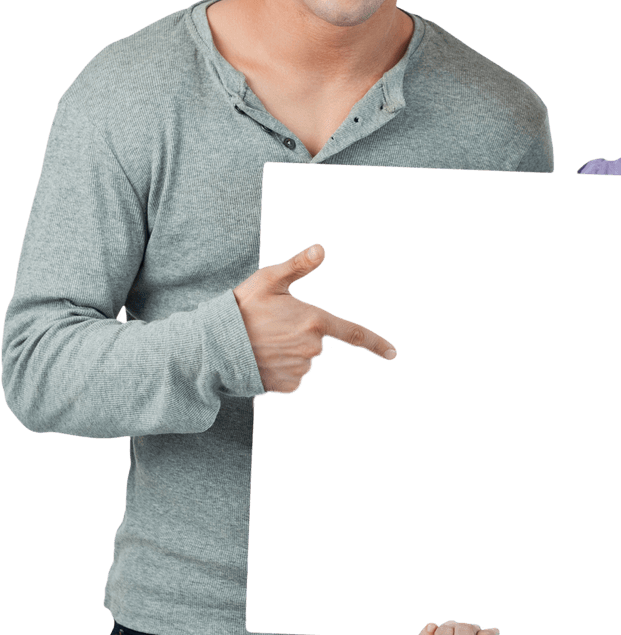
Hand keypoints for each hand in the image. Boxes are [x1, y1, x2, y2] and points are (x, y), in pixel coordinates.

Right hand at [233, 244, 395, 394]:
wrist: (213, 345)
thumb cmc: (242, 307)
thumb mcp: (269, 280)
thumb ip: (298, 266)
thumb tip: (321, 248)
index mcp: (314, 320)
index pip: (354, 333)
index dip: (376, 344)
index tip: (393, 353)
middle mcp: (312, 348)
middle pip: (317, 342)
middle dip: (300, 335)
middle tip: (272, 327)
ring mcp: (300, 369)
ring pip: (304, 360)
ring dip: (290, 353)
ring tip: (263, 343)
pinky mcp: (286, 386)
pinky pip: (294, 379)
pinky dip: (282, 371)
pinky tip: (263, 360)